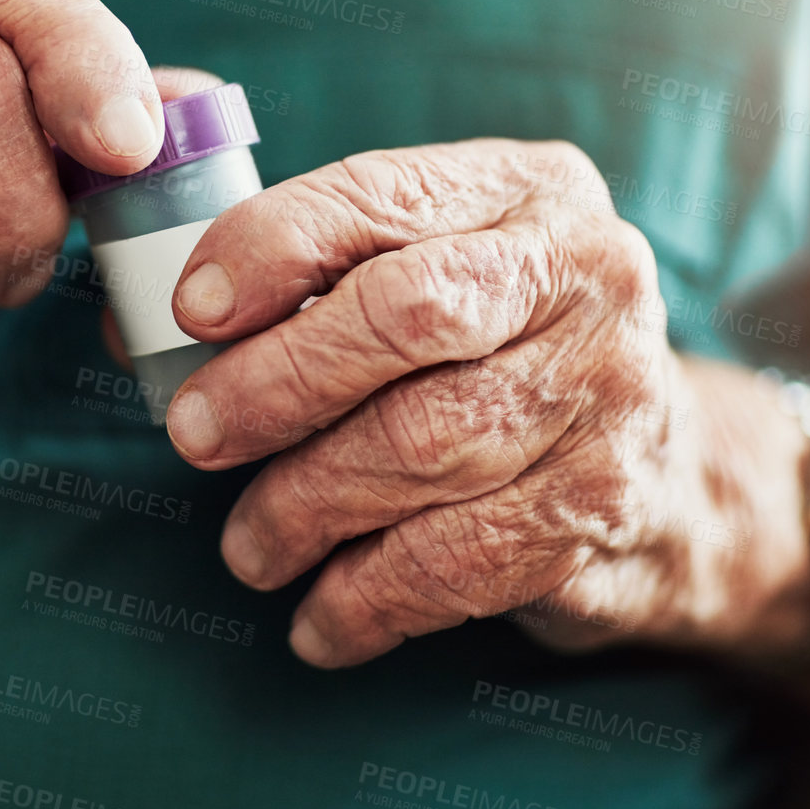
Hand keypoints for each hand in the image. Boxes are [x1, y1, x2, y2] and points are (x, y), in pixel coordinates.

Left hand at [162, 140, 809, 666]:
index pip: (380, 197)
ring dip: (307, 505)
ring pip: (427, 446)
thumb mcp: (426, 272)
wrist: (674, 469)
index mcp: (526, 188)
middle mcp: (588, 274)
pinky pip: (463, 559)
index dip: (272, 248)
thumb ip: (303, 277)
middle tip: (194, 436)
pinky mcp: (609, 504)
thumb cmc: (496, 352)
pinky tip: (318, 620)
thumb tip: (135, 323)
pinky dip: (370, 598)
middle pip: (407, 317)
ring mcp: (613, 390)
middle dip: (277, 382)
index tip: (190, 311)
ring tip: (249, 546)